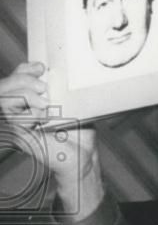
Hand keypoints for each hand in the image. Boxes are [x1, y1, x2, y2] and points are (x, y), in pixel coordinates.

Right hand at [0, 62, 102, 216]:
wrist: (83, 156)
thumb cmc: (80, 132)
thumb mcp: (74, 104)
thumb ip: (65, 89)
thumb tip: (66, 71)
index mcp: (31, 99)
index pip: (18, 77)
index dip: (25, 69)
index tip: (41, 67)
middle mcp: (20, 110)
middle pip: (4, 87)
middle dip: (22, 79)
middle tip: (43, 86)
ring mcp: (17, 122)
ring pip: (4, 99)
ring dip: (24, 94)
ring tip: (45, 102)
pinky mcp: (19, 135)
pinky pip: (14, 117)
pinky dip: (29, 111)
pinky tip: (44, 116)